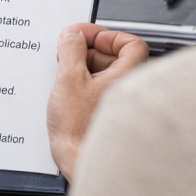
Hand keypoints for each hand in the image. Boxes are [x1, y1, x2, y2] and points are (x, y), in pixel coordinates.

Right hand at [48, 23, 148, 181]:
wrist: (79, 161)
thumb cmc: (80, 130)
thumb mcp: (68, 79)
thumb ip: (71, 49)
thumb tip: (73, 34)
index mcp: (129, 76)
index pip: (131, 43)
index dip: (107, 35)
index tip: (86, 37)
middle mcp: (130, 90)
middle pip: (116, 57)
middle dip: (89, 52)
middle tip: (68, 53)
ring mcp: (121, 104)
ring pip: (106, 75)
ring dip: (85, 69)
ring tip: (65, 75)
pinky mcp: (108, 115)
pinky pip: (99, 91)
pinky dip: (85, 86)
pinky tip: (68, 93)